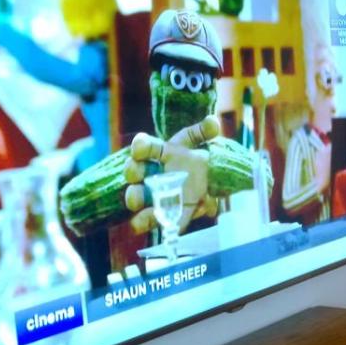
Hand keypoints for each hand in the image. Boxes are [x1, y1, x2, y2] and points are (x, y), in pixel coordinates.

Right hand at [124, 117, 219, 234]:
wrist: (200, 182)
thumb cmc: (191, 160)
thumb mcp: (196, 144)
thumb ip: (203, 132)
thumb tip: (213, 121)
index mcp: (156, 153)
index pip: (144, 146)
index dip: (140, 146)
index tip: (140, 147)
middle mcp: (147, 173)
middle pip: (133, 171)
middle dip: (132, 171)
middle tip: (134, 174)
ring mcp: (150, 194)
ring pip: (135, 196)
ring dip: (134, 197)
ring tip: (137, 200)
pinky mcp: (159, 213)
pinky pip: (146, 220)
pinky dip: (144, 222)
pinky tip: (145, 223)